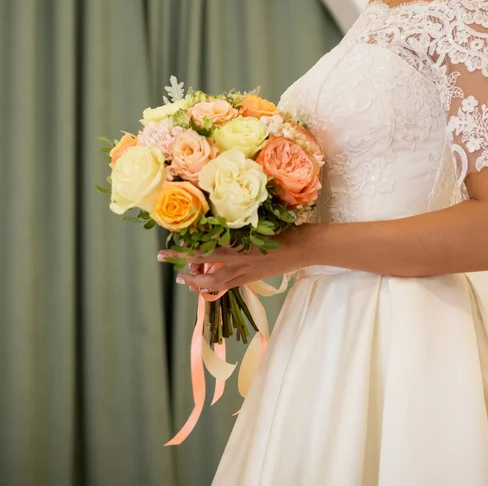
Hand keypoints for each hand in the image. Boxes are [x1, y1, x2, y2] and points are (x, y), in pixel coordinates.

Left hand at [157, 226, 317, 290]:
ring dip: (195, 280)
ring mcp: (245, 270)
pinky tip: (204, 287)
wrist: (304, 248)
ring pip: (214, 281)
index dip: (189, 244)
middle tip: (162, 256)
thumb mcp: (261, 223)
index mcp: (240, 240)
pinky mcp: (252, 278)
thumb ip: (240, 225)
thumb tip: (219, 222)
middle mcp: (239, 257)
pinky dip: (213, 287)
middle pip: (204, 261)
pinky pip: (228, 285)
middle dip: (181, 260)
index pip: (208, 244)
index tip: (173, 240)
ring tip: (182, 279)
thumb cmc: (286, 229)